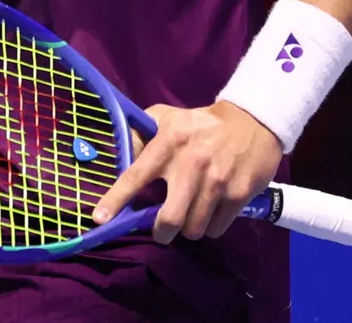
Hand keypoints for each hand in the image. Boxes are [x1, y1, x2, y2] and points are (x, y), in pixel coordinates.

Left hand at [92, 101, 282, 243]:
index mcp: (167, 144)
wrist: (252, 122)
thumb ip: (141, 134)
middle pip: (168, 219)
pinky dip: (211, 226)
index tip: (99, 218)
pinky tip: (212, 210)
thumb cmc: (200, 124)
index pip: (135, 175)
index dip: (116, 199)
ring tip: (192, 215)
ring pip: (193, 229)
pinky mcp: (238, 195)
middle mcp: (190, 165)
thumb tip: (121, 157)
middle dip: (162, 232)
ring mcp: (216, 182)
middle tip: (162, 230)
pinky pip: (216, 228)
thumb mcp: (166, 118)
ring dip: (189, 228)